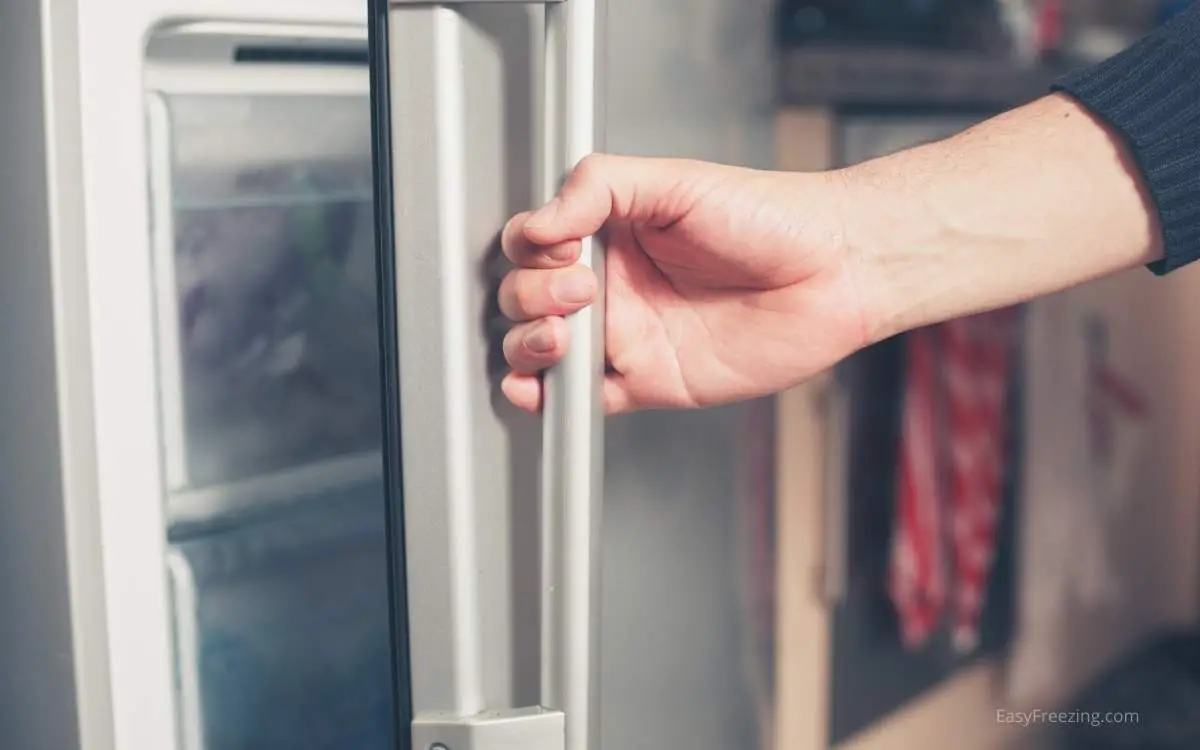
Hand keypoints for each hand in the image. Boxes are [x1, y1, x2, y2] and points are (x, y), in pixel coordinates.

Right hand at [497, 154, 874, 413]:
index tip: (558, 246)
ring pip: (541, 351)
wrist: (832, 272)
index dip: (531, 249)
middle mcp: (613, 284)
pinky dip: (550, 400)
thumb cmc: (769, 218)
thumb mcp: (675, 179)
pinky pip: (583, 398)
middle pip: (526, 298)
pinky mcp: (648, 381)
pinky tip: (540, 388)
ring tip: (560, 335)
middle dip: (531, 297)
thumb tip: (539, 222)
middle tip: (581, 289)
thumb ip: (598, 187)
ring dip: (528, 345)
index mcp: (611, 232)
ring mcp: (626, 334)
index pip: (534, 244)